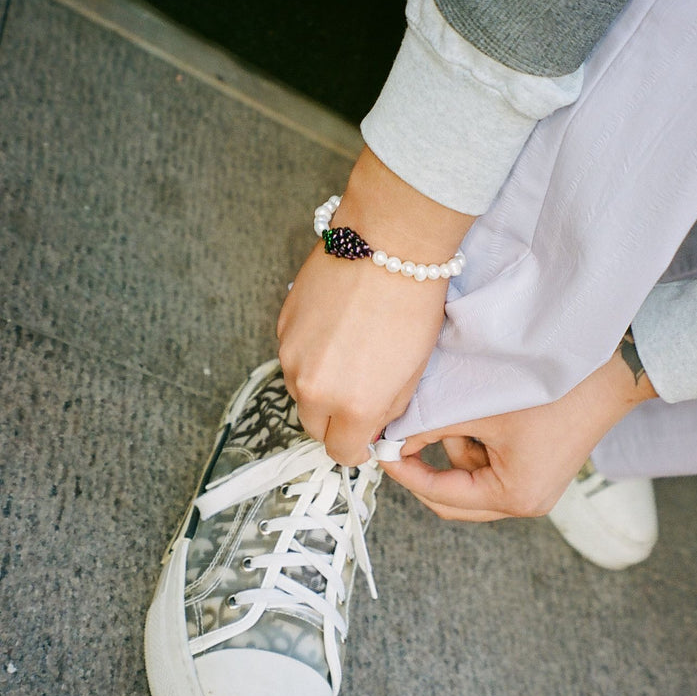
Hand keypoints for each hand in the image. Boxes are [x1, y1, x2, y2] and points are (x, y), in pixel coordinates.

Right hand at [277, 148, 473, 465]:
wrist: (389, 242)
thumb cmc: (413, 303)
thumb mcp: (414, 373)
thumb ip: (387, 410)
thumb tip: (372, 429)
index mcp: (353, 406)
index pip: (342, 453)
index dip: (357, 448)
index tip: (366, 436)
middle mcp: (314, 387)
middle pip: (315, 426)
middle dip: (336, 421)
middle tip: (360, 396)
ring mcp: (292, 356)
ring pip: (301, 391)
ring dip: (321, 386)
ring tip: (351, 354)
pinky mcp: (282, 326)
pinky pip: (293, 357)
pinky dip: (311, 354)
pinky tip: (337, 329)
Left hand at [381, 336, 657, 520]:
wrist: (611, 368)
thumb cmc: (552, 390)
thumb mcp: (479, 409)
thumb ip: (428, 427)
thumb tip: (389, 438)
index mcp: (513, 497)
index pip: (439, 495)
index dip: (405, 470)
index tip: (381, 446)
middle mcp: (526, 501)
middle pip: (453, 497)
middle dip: (427, 465)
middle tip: (401, 436)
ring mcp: (535, 486)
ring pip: (470, 475)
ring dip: (454, 446)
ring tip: (464, 407)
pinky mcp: (538, 466)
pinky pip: (490, 461)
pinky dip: (476, 438)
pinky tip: (483, 409)